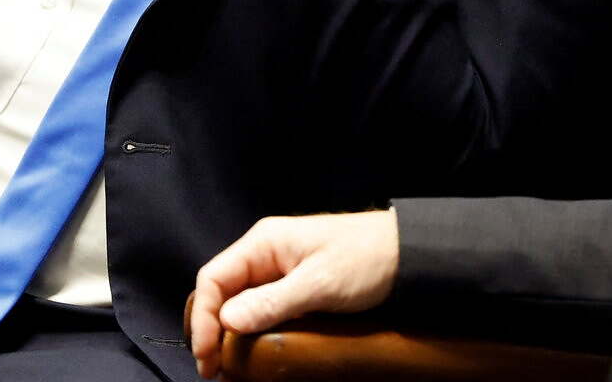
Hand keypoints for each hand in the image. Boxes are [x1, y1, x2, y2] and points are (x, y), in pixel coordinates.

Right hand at [188, 209, 399, 378]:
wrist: (409, 254)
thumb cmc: (366, 259)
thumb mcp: (320, 284)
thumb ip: (272, 302)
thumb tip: (227, 321)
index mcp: (264, 243)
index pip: (213, 279)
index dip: (202, 317)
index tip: (208, 354)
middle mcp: (265, 255)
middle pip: (221, 293)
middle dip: (211, 330)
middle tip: (213, 369)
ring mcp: (280, 271)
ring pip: (239, 304)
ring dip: (229, 334)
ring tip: (228, 368)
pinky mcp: (295, 288)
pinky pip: (262, 309)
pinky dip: (251, 331)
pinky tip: (252, 352)